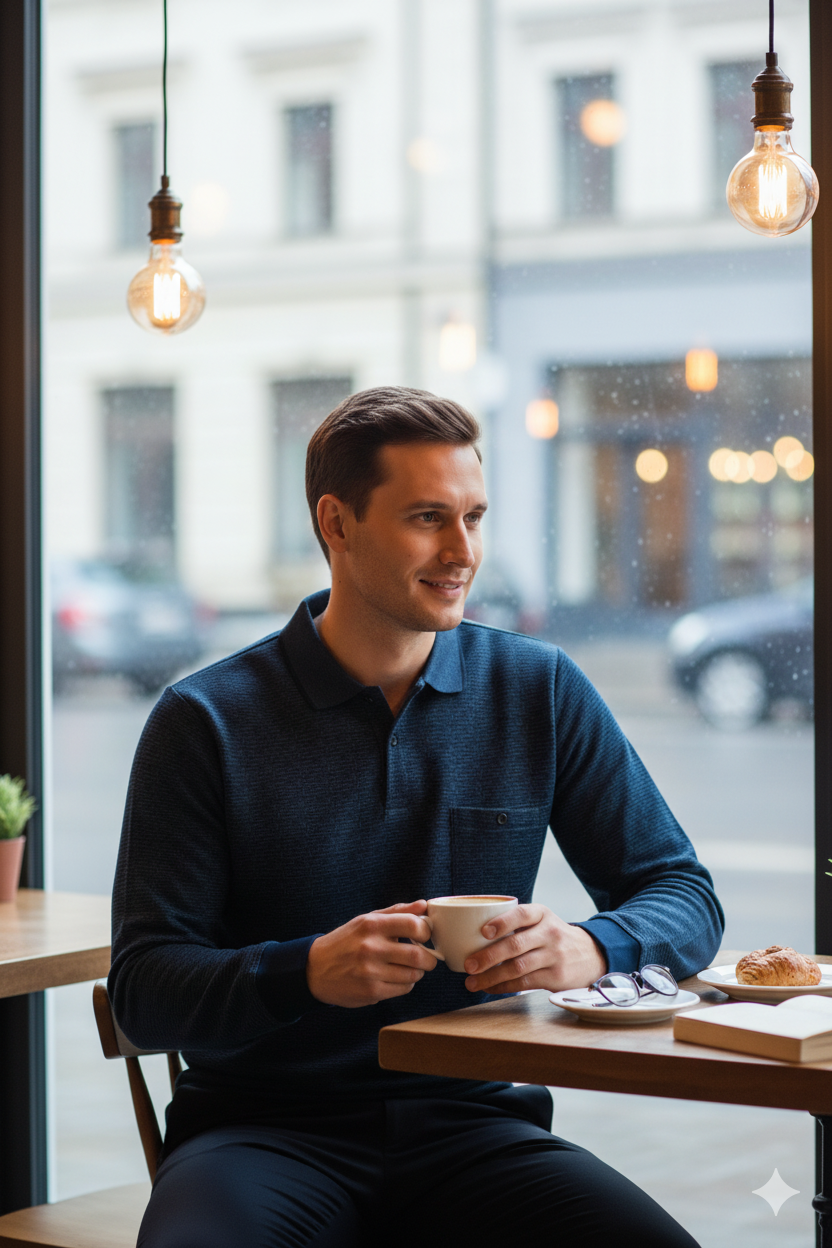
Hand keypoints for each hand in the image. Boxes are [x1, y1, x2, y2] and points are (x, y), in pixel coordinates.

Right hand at [306, 901, 438, 1007]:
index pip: (413, 925)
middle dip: (429, 958)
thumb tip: (424, 906)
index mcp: (372, 925)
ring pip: (413, 975)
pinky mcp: (371, 992)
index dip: (426, 931)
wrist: (315, 969)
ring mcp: (370, 972)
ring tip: (407, 967)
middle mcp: (371, 948)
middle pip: (418, 956)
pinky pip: (403, 989)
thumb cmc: (345, 942)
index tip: (424, 935)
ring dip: (417, 972)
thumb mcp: (367, 920)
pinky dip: (405, 984)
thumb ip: (397, 912)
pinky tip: (395, 977)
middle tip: (426, 956)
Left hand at [462, 904, 606, 994]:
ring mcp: (554, 956)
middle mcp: (549, 933)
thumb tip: (472, 934)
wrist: (590, 954)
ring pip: (518, 967)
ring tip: (472, 982)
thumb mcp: (541, 921)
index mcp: (542, 914)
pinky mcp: (555, 977)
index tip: (483, 931)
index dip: (502, 923)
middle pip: (515, 945)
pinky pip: (525, 983)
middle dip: (488, 956)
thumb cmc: (553, 936)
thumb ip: (516, 924)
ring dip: (491, 977)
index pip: (521, 915)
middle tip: (468, 964)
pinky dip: (503, 987)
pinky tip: (489, 988)